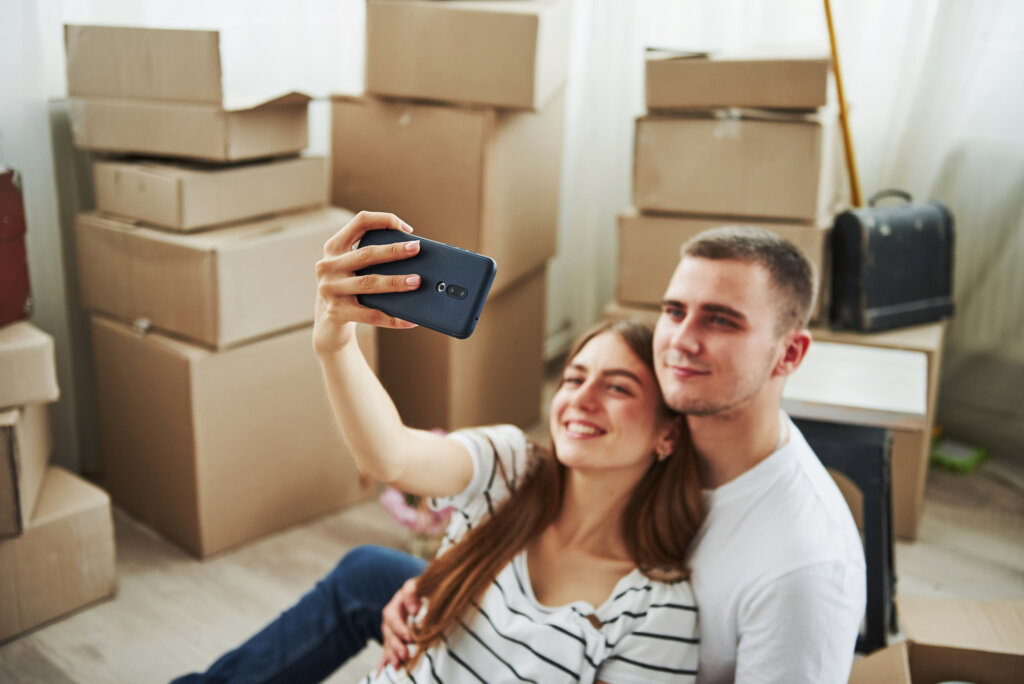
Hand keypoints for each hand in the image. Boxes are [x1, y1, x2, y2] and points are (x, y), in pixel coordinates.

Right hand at [313, 211, 421, 355]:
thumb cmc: (350, 290)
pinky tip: (410, 320)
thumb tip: (413, 258)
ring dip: (395, 282)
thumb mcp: (353, 270)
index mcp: (334, 247)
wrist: (328, 326)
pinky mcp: (337, 312)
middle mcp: (328, 265)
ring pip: (369, 283)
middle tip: (417, 249)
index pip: (360, 222)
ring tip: (416, 282)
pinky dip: (393, 318)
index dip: (385, 220)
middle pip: (366, 253)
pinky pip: (370, 315)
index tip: (407, 229)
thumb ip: (372, 259)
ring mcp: (330, 289)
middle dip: (394, 250)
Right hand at [376, 578, 422, 673]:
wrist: (424, 595)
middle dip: (396, 644)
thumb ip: (412, 590)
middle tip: (405, 654)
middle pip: (388, 633)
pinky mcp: (394, 640)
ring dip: (392, 654)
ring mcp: (391, 631)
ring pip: (387, 643)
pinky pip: (386, 652)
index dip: (400, 628)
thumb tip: (413, 609)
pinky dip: (384, 662)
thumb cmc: (423, 590)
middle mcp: (390, 619)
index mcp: (395, 605)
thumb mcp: (417, 584)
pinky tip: (380, 673)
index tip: (410, 638)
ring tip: (398, 664)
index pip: (392, 617)